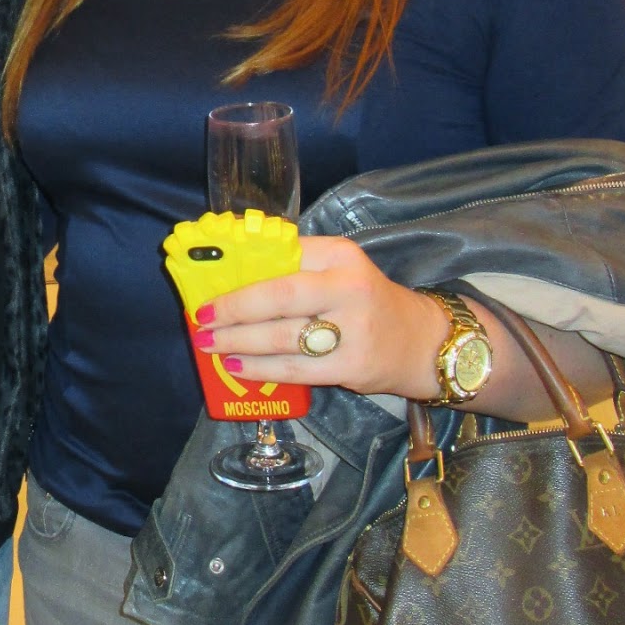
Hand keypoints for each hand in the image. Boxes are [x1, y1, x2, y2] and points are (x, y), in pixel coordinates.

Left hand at [195, 235, 445, 402]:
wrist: (420, 342)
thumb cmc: (366, 302)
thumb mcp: (340, 270)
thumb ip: (296, 268)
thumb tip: (232, 277)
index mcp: (340, 256)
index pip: (283, 255)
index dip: (241, 269)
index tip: (210, 280)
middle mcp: (348, 288)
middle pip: (278, 296)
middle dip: (234, 309)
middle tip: (203, 319)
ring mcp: (352, 329)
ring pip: (282, 337)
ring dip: (239, 342)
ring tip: (210, 344)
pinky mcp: (351, 366)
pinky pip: (294, 369)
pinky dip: (259, 369)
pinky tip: (236, 367)